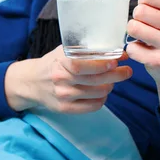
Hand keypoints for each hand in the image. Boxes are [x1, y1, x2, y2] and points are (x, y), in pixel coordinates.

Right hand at [4, 45, 131, 112]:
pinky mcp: (66, 109)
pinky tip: (101, 92)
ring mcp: (63, 96)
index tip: (117, 60)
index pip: (82, 65)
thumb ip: (87, 51)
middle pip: (95, 80)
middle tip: (127, 71)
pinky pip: (93, 106)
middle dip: (116, 75)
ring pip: (98, 93)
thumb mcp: (64, 51)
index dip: (101, 64)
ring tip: (111, 80)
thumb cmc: (53, 63)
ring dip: (110, 86)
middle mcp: (61, 80)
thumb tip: (118, 51)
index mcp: (60, 62)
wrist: (32, 82)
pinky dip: (102, 99)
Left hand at [126, 0, 159, 114]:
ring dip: (132, 32)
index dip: (143, 0)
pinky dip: (132, 49)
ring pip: (133, 27)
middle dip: (137, 17)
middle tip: (145, 25)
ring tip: (142, 36)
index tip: (148, 9)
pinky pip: (132, 48)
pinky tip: (143, 50)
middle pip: (139, 11)